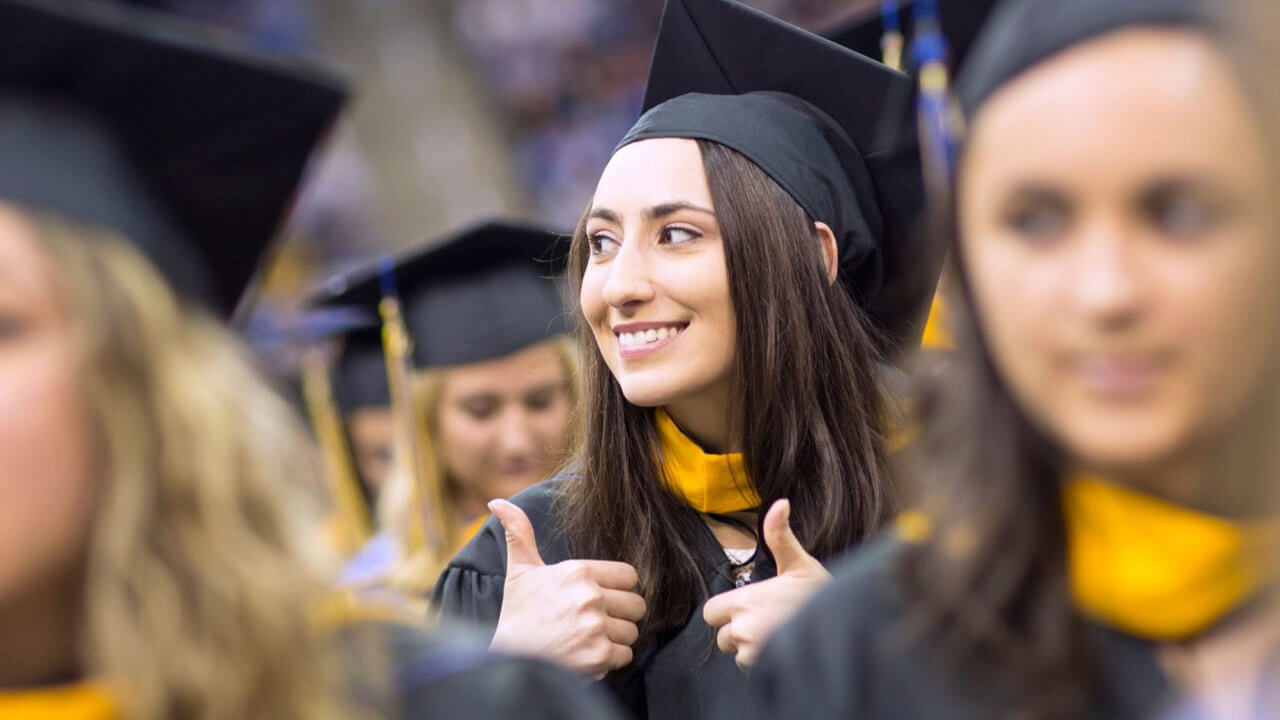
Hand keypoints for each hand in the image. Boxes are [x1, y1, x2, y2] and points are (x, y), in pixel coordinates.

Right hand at [488, 499, 646, 677]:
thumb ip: (519, 533)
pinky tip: (587, 656)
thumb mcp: (519, 570)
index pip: (629, 576)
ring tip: (589, 640)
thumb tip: (497, 502)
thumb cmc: (516, 614)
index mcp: (578, 572)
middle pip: (637, 605)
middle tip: (597, 623)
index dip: (619, 589)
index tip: (602, 599)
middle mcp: (590, 597)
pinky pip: (625, 655)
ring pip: (632, 632)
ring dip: (615, 639)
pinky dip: (610, 660)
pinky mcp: (598, 656)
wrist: (505, 660)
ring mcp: (595, 627)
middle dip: (621, 615)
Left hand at [702, 499, 830, 668]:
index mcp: (745, 601)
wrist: (848, 627)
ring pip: (739, 656)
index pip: (711, 613)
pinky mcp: (765, 671)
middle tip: (769, 624)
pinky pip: (754, 672)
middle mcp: (743, 628)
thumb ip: (780, 535)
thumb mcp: (800, 563)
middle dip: (739, 634)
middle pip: (723, 638)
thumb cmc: (823, 595)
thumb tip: (781, 502)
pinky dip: (765, 666)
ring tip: (781, 636)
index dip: (725, 612)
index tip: (749, 609)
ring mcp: (753, 653)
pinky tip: (787, 652)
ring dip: (754, 650)